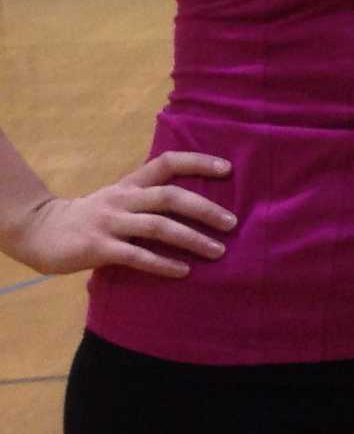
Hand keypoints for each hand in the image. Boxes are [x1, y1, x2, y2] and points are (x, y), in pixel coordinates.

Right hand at [4, 151, 234, 277]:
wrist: (40, 231)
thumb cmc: (91, 218)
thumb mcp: (119, 199)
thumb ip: (149, 199)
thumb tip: (200, 207)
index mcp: (130, 185)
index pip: (166, 163)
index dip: (197, 162)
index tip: (227, 168)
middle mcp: (122, 199)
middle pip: (169, 197)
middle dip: (204, 209)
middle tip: (232, 223)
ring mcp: (109, 222)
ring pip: (157, 226)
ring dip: (191, 239)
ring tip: (217, 251)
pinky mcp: (98, 248)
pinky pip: (136, 256)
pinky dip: (162, 264)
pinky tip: (183, 271)